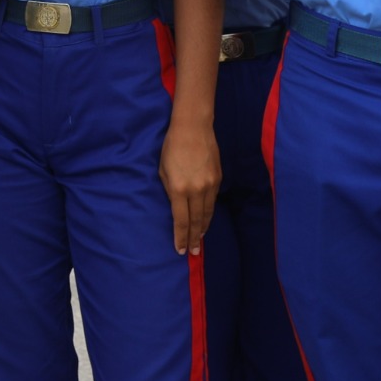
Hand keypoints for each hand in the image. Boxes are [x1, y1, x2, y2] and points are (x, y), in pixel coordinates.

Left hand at [160, 119, 219, 254]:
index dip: (181, 237)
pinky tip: (206, 220)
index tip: (181, 250)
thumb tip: (175, 207)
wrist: (193, 128)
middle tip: (194, 252)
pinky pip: (213, 201)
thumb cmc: (171, 147)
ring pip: (207, 213)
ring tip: (200, 241)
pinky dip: (209, 213)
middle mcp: (196, 190)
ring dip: (203, 228)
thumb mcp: (162, 171)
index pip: (181, 220)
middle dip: (194, 238)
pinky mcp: (218, 179)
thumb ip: (169, 190)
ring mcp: (210, 185)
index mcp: (179, 189)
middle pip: (197, 221)